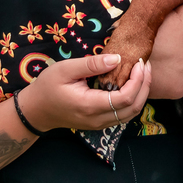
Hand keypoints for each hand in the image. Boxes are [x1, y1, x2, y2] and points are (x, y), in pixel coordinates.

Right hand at [17, 53, 150, 132]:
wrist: (37, 110)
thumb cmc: (48, 86)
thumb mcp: (66, 69)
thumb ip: (92, 64)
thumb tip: (117, 58)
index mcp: (90, 105)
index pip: (125, 98)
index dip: (137, 80)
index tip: (138, 62)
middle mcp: (98, 119)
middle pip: (134, 108)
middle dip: (145, 85)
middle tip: (145, 64)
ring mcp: (100, 124)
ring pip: (132, 114)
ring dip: (141, 93)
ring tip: (142, 72)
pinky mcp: (100, 123)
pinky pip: (124, 115)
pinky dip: (133, 99)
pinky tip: (132, 83)